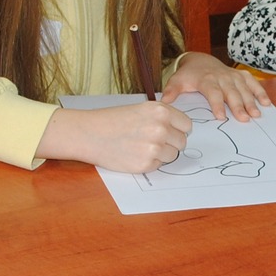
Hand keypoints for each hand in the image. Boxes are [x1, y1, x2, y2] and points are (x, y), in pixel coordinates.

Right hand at [38, 101, 192, 172]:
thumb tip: (182, 130)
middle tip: (151, 140)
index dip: (177, 129)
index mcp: (161, 111)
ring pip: (172, 155)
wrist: (89, 133)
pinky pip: (159, 165)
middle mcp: (160, 128)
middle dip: (170, 143)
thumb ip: (162, 117)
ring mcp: (154, 147)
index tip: (169, 131)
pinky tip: (134, 154)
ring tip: (140, 146)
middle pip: (182, 142)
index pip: (187, 125)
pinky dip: (149, 163)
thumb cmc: (112, 120)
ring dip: (161, 154)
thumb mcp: (141, 109)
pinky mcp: (146, 164)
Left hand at [162, 53, 271, 120]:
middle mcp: (222, 77)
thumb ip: (172, 91)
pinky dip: (260, 92)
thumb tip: (164, 102)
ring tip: (257, 114)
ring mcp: (233, 76)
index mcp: (207, 80)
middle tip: (245, 119)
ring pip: (243, 89)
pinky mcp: (241, 76)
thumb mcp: (177, 81)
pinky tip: (267, 103)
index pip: (213, 92)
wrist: (200, 61)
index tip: (221, 116)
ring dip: (251, 101)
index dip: (217, 104)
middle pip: (231, 92)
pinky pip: (252, 83)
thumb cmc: (189, 76)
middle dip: (238, 105)